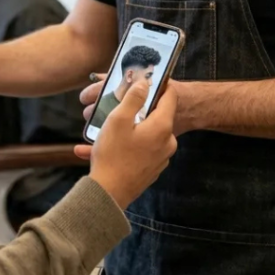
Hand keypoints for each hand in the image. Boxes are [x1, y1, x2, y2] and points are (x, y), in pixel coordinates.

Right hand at [78, 80, 177, 209]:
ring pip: (147, 133)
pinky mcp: (152, 169)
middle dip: (139, 109)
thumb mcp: (118, 120)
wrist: (109, 194)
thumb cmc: (113, 154)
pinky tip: (105, 147)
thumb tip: (144, 83)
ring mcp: (161, 157)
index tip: (144, 80)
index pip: (169, 97)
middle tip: (118, 106)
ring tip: (105, 130)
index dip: (158, 85)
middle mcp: (167, 142)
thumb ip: (133, 98)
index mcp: (162, 127)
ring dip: (129, 128)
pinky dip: (127, 145)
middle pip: (156, 115)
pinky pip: (141, 149)